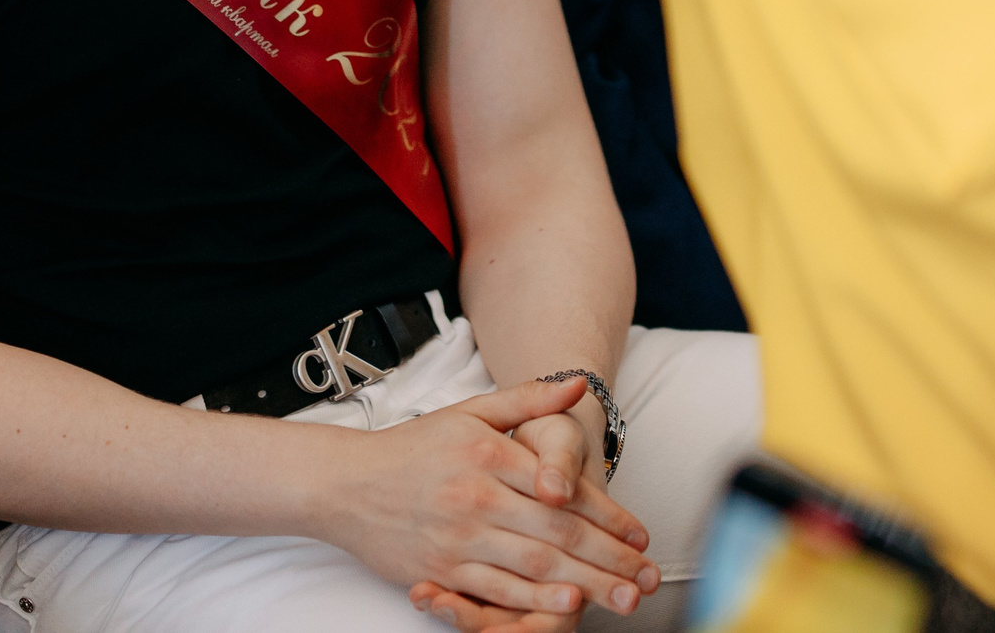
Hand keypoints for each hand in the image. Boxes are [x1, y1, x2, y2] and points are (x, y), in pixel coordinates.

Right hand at [322, 376, 655, 621]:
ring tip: (624, 598)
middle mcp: (478, 498)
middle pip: (558, 534)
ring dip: (586, 585)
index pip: (562, 490)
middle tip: (649, 578)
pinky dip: (534, 603)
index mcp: (491, 456)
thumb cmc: (414, 447)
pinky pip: (495, 592)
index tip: (641, 535)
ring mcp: (459, 539)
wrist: (345, 483)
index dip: (608, 515)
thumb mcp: (471, 412)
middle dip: (610, 559)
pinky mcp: (440, 571)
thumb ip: (527, 400)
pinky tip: (565, 608)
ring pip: (534, 567)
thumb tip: (579, 387)